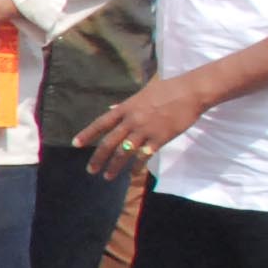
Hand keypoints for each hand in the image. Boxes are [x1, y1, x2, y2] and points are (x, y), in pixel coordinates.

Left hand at [76, 75, 205, 180]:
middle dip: (98, 158)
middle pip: (109, 143)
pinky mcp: (159, 139)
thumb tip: (111, 109)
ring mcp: (145, 131)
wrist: (191, 92)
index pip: (101, 123)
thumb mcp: (142, 94)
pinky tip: (133, 173)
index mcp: (126, 108)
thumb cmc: (168, 90)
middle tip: (90, 170)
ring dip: (114, 167)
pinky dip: (137, 166)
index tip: (76, 144)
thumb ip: (125, 105)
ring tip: (108, 177)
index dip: (87, 134)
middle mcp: (132, 121)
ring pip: (124, 153)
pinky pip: (144, 156)